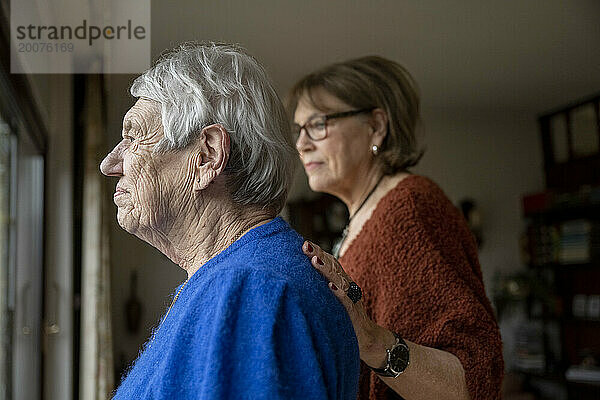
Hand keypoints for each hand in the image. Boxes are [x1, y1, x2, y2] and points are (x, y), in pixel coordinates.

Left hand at [302, 241, 395, 366]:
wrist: (367, 338)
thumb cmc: (345, 316)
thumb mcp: (333, 299)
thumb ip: (322, 287)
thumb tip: (300, 278)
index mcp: (341, 282)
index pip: (330, 263)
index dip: (318, 252)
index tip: (304, 243)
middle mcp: (347, 286)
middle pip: (333, 267)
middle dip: (319, 255)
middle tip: (306, 246)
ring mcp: (352, 298)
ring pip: (339, 280)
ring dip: (327, 270)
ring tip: (315, 261)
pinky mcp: (354, 312)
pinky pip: (347, 301)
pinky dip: (340, 293)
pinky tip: (330, 287)